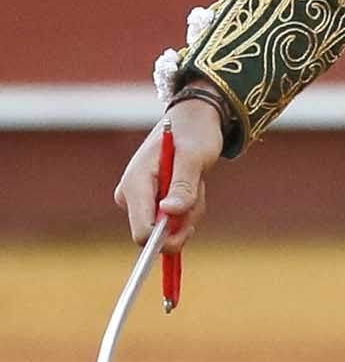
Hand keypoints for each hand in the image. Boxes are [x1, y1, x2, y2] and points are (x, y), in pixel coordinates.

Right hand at [117, 97, 224, 250]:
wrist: (192, 122)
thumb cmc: (193, 135)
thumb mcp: (194, 158)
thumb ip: (183, 185)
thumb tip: (169, 213)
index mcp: (135, 185)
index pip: (142, 232)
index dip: (165, 239)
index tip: (190, 227)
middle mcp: (131, 196)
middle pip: (159, 234)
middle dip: (184, 219)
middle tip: (197, 189)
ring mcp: (140, 200)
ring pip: (171, 227)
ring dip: (191, 209)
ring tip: (195, 181)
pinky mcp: (151, 202)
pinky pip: (175, 219)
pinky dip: (190, 207)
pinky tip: (192, 185)